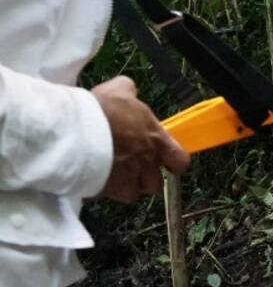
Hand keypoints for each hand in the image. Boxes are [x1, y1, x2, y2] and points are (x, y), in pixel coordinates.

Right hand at [92, 76, 189, 203]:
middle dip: (145, 180)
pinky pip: (107, 197)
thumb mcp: (119, 89)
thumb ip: (129, 92)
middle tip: (132, 169)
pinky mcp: (106, 191)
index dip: (175, 164)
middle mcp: (146, 163)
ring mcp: (127, 179)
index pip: (180, 161)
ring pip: (133, 195)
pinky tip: (93, 179)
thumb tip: (129, 90)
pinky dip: (102, 191)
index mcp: (156, 140)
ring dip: (125, 188)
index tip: (166, 162)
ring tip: (111, 176)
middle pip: (156, 184)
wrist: (77, 130)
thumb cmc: (104, 109)